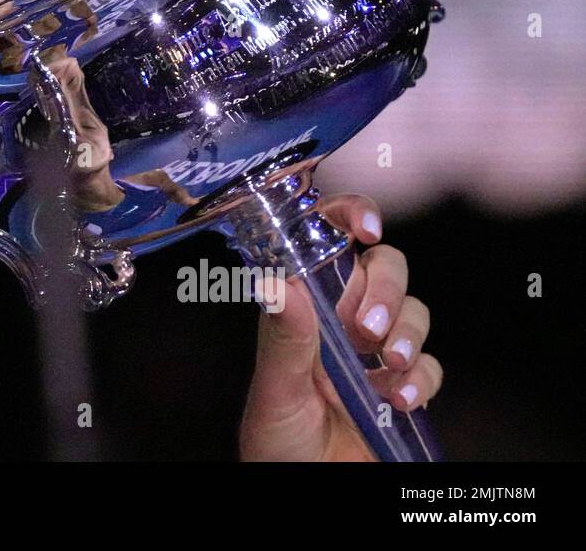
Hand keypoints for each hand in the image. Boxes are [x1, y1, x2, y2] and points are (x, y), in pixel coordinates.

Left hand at [238, 194, 443, 460]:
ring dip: (407, 333)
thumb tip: (277, 283)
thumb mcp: (275, 388)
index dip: (348, 217)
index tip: (366, 225)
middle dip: (386, 288)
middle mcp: (340, 319)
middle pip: (383, 268)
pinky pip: (431, 365)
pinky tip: (399, 398)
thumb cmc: (275, 441)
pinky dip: (422, 377)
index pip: (327, 241)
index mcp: (302, 306)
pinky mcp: (404, 387)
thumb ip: (283, 338)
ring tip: (385, 366)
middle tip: (367, 328)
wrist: (302, 489)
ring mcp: (375, 352)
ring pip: (413, 311)